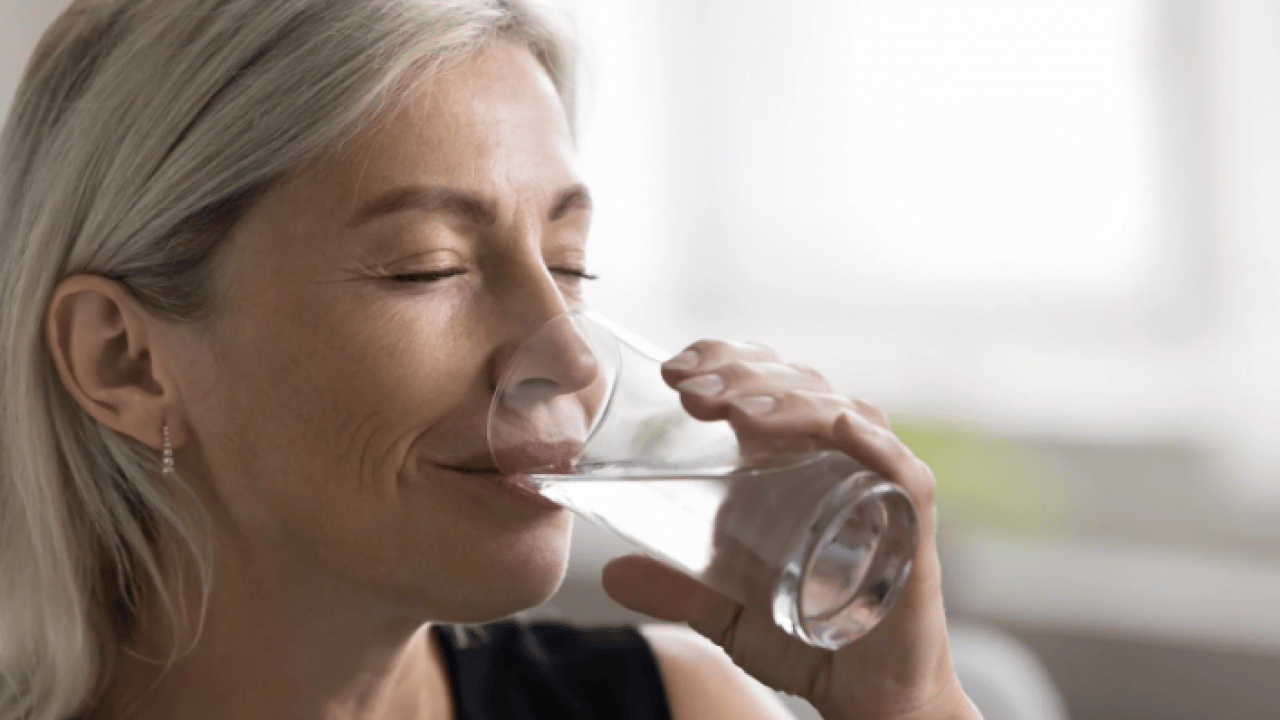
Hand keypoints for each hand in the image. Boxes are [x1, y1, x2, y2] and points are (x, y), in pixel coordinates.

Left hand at [600, 340, 978, 719]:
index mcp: (796, 460)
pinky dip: (873, 442)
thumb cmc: (807, 638)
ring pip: (842, 413)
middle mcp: (840, 459)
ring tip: (734, 412)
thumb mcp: (727, 611)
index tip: (674, 370)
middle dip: (743, 376)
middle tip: (691, 390)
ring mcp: (878, 486)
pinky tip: (839, 426)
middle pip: (799, 387)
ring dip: (788, 402)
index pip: (767, 382)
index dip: (725, 359)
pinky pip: (901, 470)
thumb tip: (611, 575)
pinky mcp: (913, 526)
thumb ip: (678, 588)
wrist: (869, 699)